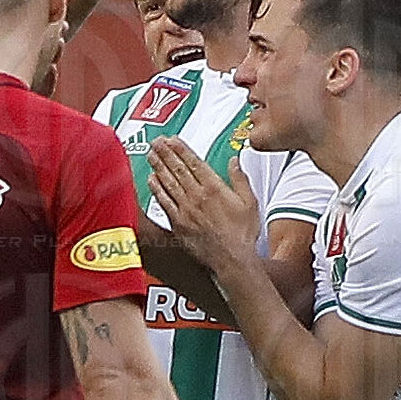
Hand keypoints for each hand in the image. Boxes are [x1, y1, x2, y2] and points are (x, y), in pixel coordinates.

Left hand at [148, 137, 259, 269]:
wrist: (232, 259)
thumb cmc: (242, 235)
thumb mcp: (249, 202)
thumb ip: (240, 179)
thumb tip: (235, 161)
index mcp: (215, 188)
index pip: (195, 163)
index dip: (182, 150)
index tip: (173, 140)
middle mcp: (198, 196)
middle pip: (178, 169)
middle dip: (166, 153)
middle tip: (156, 142)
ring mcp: (186, 210)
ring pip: (169, 183)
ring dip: (159, 167)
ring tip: (151, 154)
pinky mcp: (179, 224)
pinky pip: (165, 203)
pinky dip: (157, 190)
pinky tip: (151, 179)